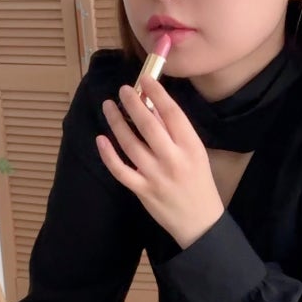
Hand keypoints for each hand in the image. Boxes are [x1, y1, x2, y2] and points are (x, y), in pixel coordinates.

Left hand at [96, 77, 223, 248]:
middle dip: (133, 103)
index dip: (156, 93)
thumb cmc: (198, 183)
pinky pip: (121, 170)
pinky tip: (101, 139)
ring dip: (117, 122)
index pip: (172, 114)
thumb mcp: (195, 154)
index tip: (144, 79)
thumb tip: (152, 107)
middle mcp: (173, 160)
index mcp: (190, 147)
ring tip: (109, 107)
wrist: (199, 222)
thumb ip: (175, 133)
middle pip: (148, 125)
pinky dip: (108, 155)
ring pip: (130, 144)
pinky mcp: (143, 191)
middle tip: (123, 90)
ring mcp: (156, 176)